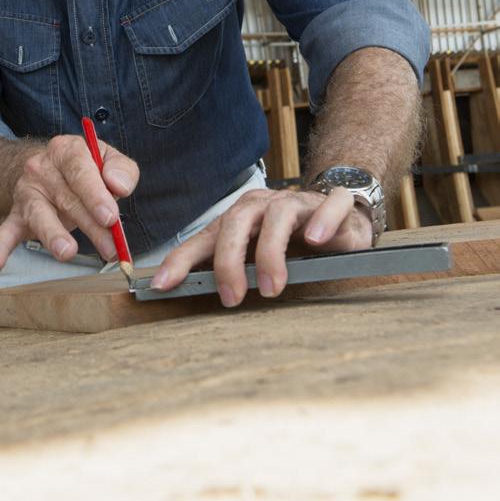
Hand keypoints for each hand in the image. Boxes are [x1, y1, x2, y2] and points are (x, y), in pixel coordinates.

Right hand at [0, 135, 137, 272]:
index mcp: (66, 150)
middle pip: (67, 198)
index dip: (95, 194)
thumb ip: (121, 170)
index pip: (80, 169)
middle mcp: (42, 168)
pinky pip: (6, 231)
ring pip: (39, 215)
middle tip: (110, 248)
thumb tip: (118, 186)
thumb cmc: (85, 168)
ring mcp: (27, 192)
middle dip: (91, 225)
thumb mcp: (108, 159)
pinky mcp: (16, 215)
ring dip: (54, 235)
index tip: (110, 217)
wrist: (48, 168)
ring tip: (67, 252)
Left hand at [150, 187, 372, 306]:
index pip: (207, 235)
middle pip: (238, 221)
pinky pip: (329, 205)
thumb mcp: (254, 255)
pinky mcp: (333, 205)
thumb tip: (182, 288)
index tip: (162, 284)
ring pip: (279, 215)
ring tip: (273, 286)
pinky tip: (316, 240)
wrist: (338, 215)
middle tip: (232, 297)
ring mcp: (298, 203)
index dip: (183, 258)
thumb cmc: (291, 239)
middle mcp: (265, 206)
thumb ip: (226, 269)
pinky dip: (322, 221)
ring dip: (272, 250)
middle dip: (230, 260)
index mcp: (241, 217)